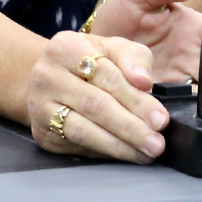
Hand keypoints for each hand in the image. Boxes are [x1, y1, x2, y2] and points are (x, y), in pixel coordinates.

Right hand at [28, 32, 167, 162]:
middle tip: (156, 142)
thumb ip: (133, 59)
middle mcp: (48, 76)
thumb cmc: (87, 62)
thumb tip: (144, 81)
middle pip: (95, 105)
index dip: (136, 99)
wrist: (48, 78)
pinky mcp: (42, 132)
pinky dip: (104, 152)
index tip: (160, 118)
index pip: (107, 76)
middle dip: (130, 127)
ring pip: (83, 130)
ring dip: (118, 145)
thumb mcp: (111, 49)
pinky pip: (76, 145)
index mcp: (67, 47)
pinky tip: (124, 154)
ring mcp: (41, 106)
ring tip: (145, 153)